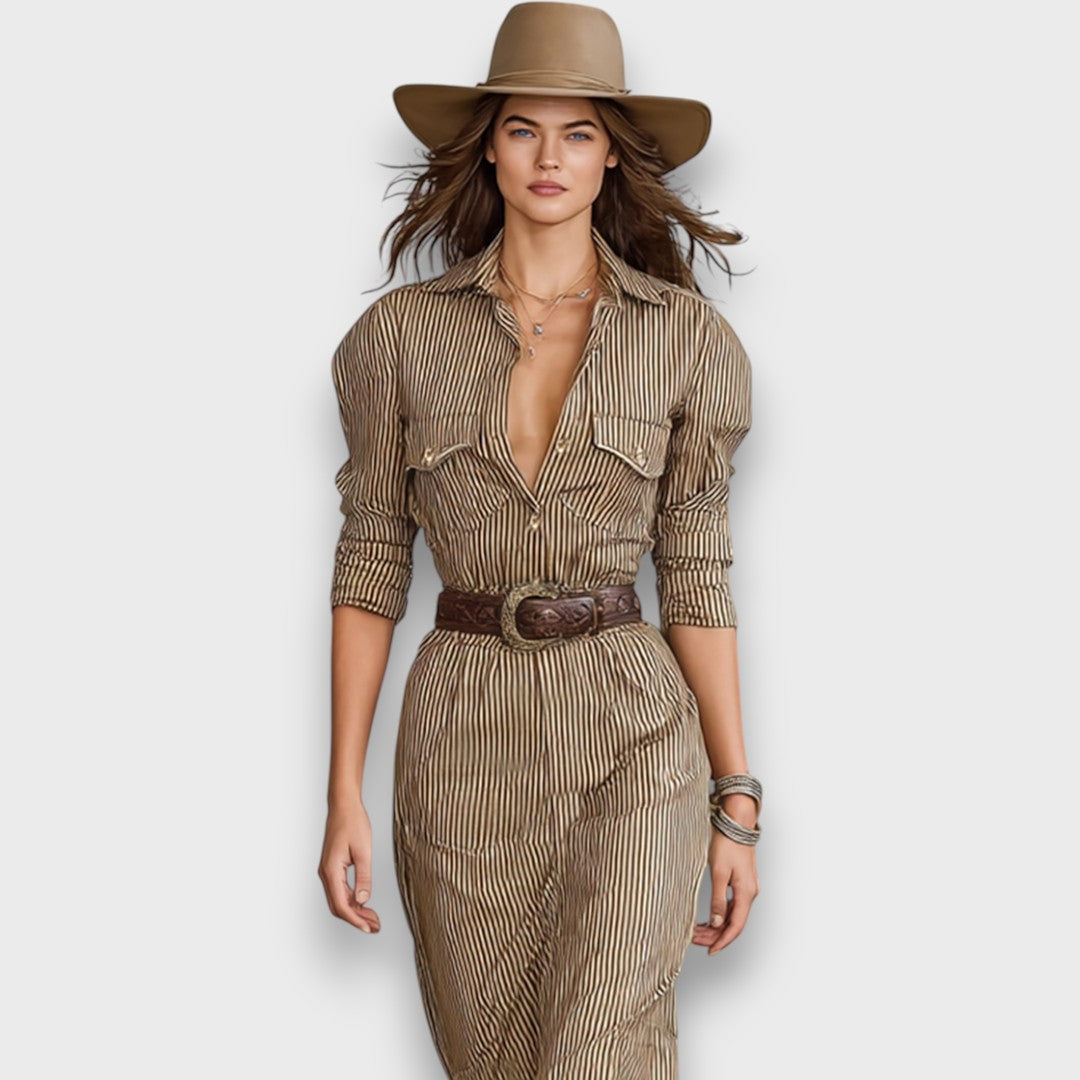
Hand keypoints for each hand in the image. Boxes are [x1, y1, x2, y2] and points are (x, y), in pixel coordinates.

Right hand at [317, 799, 380, 933]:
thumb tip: (363, 901)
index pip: (342, 905)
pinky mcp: (333, 867)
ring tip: (373, 918)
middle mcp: (326, 873)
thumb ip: (364, 877)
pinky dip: (353, 900)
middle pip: (338, 906)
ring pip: (340, 899)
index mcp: (331, 871)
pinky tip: (364, 903)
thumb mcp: (363, 851)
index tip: (369, 928)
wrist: (344, 805)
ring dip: (356, 911)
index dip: (356, 920)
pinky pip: (341, 890)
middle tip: (375, 926)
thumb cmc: (353, 823)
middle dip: (357, 919)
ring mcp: (328, 871)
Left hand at [692, 798, 759, 954]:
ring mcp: (747, 887)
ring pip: (732, 915)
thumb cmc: (726, 843)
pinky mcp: (741, 881)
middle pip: (734, 923)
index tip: (709, 951)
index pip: (735, 927)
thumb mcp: (718, 872)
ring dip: (716, 926)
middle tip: (695, 940)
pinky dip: (720, 914)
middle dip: (715, 935)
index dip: (722, 942)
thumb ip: (718, 899)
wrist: (736, 822)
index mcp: (746, 893)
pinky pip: (732, 905)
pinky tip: (708, 917)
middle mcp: (750, 893)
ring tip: (697, 930)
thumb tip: (716, 923)